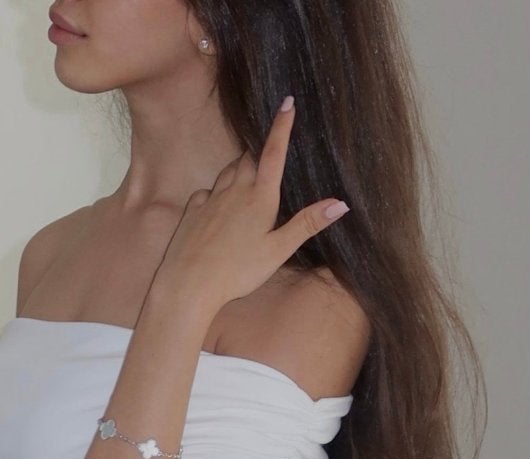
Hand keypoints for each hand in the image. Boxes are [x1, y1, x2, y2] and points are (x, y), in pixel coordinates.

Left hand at [153, 101, 348, 315]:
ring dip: (238, 168)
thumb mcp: (278, 251)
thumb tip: (341, 203)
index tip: (287, 103)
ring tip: (246, 175)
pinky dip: (214, 192)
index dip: (282, 126)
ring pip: (227, 172)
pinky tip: (216, 203)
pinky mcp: (192, 212)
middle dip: (259, 152)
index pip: (274, 153)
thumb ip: (307, 224)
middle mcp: (234, 191)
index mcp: (260, 197)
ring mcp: (210, 200)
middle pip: (249, 159)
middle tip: (267, 152)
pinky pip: (205, 192)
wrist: (188, 285)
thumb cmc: (237, 272)